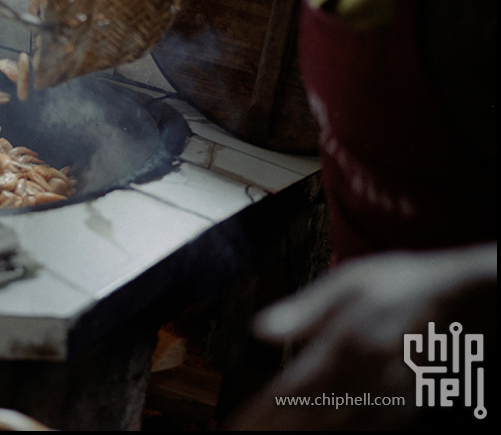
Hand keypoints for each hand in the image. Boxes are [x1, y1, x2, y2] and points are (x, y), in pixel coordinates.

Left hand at [228, 242, 496, 429]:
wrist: (469, 299)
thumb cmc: (404, 284)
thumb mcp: (351, 283)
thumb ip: (304, 311)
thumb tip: (259, 331)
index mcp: (346, 344)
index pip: (291, 389)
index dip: (260, 414)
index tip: (233, 428)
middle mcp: (366, 377)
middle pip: (308, 418)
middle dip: (273, 433)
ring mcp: (390, 397)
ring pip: (336, 432)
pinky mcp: (407, 407)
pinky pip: (366, 431)